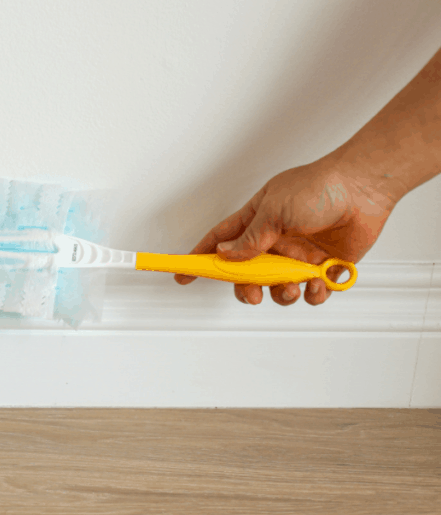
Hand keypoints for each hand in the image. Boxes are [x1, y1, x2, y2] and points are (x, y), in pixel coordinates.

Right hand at [174, 160, 401, 304]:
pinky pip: (313, 291)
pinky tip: (317, 284)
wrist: (364, 188)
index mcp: (257, 221)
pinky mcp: (326, 267)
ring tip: (292, 287)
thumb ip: (250, 238)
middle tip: (252, 294)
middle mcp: (276, 240)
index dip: (201, 257)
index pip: (221, 241)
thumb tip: (225, 256)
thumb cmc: (319, 187)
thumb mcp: (274, 210)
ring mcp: (300, 254)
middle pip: (248, 274)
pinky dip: (314, 294)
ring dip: (282, 294)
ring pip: (279, 287)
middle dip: (246, 288)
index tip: (184, 273)